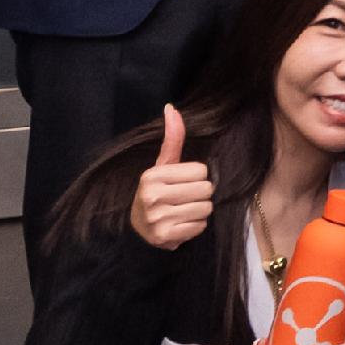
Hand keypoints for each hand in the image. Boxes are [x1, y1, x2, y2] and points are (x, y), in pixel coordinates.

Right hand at [129, 105, 209, 249]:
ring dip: (199, 211)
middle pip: (206, 190)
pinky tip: (180, 224)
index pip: (201, 170)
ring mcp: (158, 218)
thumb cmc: (157, 191)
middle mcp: (152, 196)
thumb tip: (172, 107)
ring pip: (205, 208)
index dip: (197, 176)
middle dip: (200, 194)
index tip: (182, 182)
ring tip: (182, 211)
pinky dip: (195, 226)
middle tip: (184, 198)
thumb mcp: (162, 165)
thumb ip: (172, 138)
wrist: (138, 228)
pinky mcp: (165, 237)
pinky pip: (200, 227)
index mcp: (152, 175)